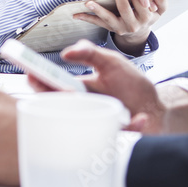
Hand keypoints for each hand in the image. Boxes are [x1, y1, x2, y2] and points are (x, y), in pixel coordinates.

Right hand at [32, 40, 187, 134]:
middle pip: (60, 108)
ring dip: (84, 116)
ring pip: (82, 126)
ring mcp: (98, 122)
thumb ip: (91, 52)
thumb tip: (67, 51)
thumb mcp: (111, 62)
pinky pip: (120, 134)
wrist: (156, 108)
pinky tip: (140, 119)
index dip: (39, 82)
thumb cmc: (130, 86)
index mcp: (79, 90)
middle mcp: (84, 108)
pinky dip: (132, 126)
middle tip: (61, 89)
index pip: (53, 87)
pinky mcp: (116, 134)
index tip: (31, 74)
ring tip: (86, 100)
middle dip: (53, 101)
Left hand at [74, 0, 168, 55]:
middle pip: (124, 7)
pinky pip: (98, 24)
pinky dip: (87, 18)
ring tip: (88, 2)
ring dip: (97, 10)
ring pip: (109, 18)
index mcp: (148, 16)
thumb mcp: (160, 8)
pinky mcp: (111, 30)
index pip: (140, 0)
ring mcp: (122, 28)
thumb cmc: (149, 13)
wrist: (140, 30)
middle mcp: (135, 24)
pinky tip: (76, 14)